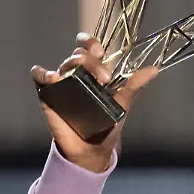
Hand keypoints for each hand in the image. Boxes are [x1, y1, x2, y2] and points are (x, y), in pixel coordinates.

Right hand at [30, 32, 158, 172]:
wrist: (91, 150)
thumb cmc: (106, 125)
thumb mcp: (122, 103)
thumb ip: (135, 85)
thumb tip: (155, 69)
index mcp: (94, 72)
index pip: (90, 48)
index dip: (92, 43)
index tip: (101, 51)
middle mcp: (77, 74)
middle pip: (79, 56)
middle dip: (91, 61)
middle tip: (104, 78)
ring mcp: (62, 83)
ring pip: (63, 64)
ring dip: (70, 65)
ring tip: (77, 77)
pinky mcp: (48, 94)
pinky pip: (39, 76)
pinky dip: (42, 73)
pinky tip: (52, 78)